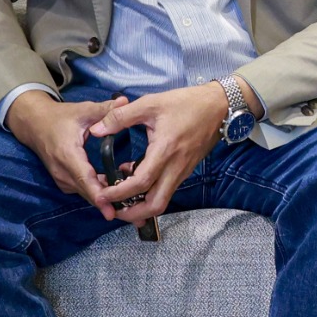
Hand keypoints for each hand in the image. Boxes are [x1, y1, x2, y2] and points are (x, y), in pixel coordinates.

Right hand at [5, 91, 131, 219]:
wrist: (34, 124)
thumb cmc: (60, 117)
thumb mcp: (84, 110)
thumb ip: (107, 109)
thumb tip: (126, 101)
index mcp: (67, 154)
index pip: (84, 179)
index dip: (98, 194)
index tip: (111, 208)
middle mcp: (62, 171)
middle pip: (88, 192)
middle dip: (109, 203)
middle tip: (135, 213)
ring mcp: (61, 178)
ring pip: (86, 193)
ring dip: (105, 199)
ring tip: (131, 206)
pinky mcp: (64, 181)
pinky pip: (83, 191)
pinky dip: (98, 194)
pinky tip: (118, 193)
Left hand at [87, 82, 247, 227]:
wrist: (220, 106)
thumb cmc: (187, 103)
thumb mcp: (150, 103)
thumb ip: (120, 117)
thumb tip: (96, 129)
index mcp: (165, 151)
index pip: (141, 183)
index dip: (119, 193)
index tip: (102, 194)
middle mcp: (175, 167)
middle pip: (155, 205)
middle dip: (132, 213)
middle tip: (112, 208)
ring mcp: (182, 171)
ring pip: (162, 200)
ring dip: (141, 206)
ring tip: (120, 197)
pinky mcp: (185, 170)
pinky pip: (166, 190)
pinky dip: (149, 193)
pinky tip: (135, 178)